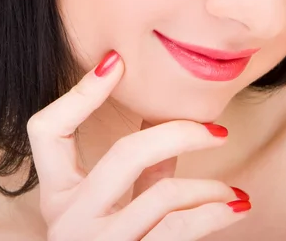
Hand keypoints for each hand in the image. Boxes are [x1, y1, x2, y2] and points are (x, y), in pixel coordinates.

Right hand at [27, 51, 250, 240]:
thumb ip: (139, 167)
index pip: (47, 131)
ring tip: (234, 193)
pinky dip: (216, 215)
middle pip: (126, 155)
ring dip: (210, 189)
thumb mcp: (119, 203)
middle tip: (218, 130)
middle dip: (182, 134)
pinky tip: (238, 207)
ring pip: (163, 197)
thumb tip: (168, 119)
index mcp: (58, 193)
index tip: (116, 61)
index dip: (79, 94)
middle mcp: (69, 217)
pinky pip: (180, 230)